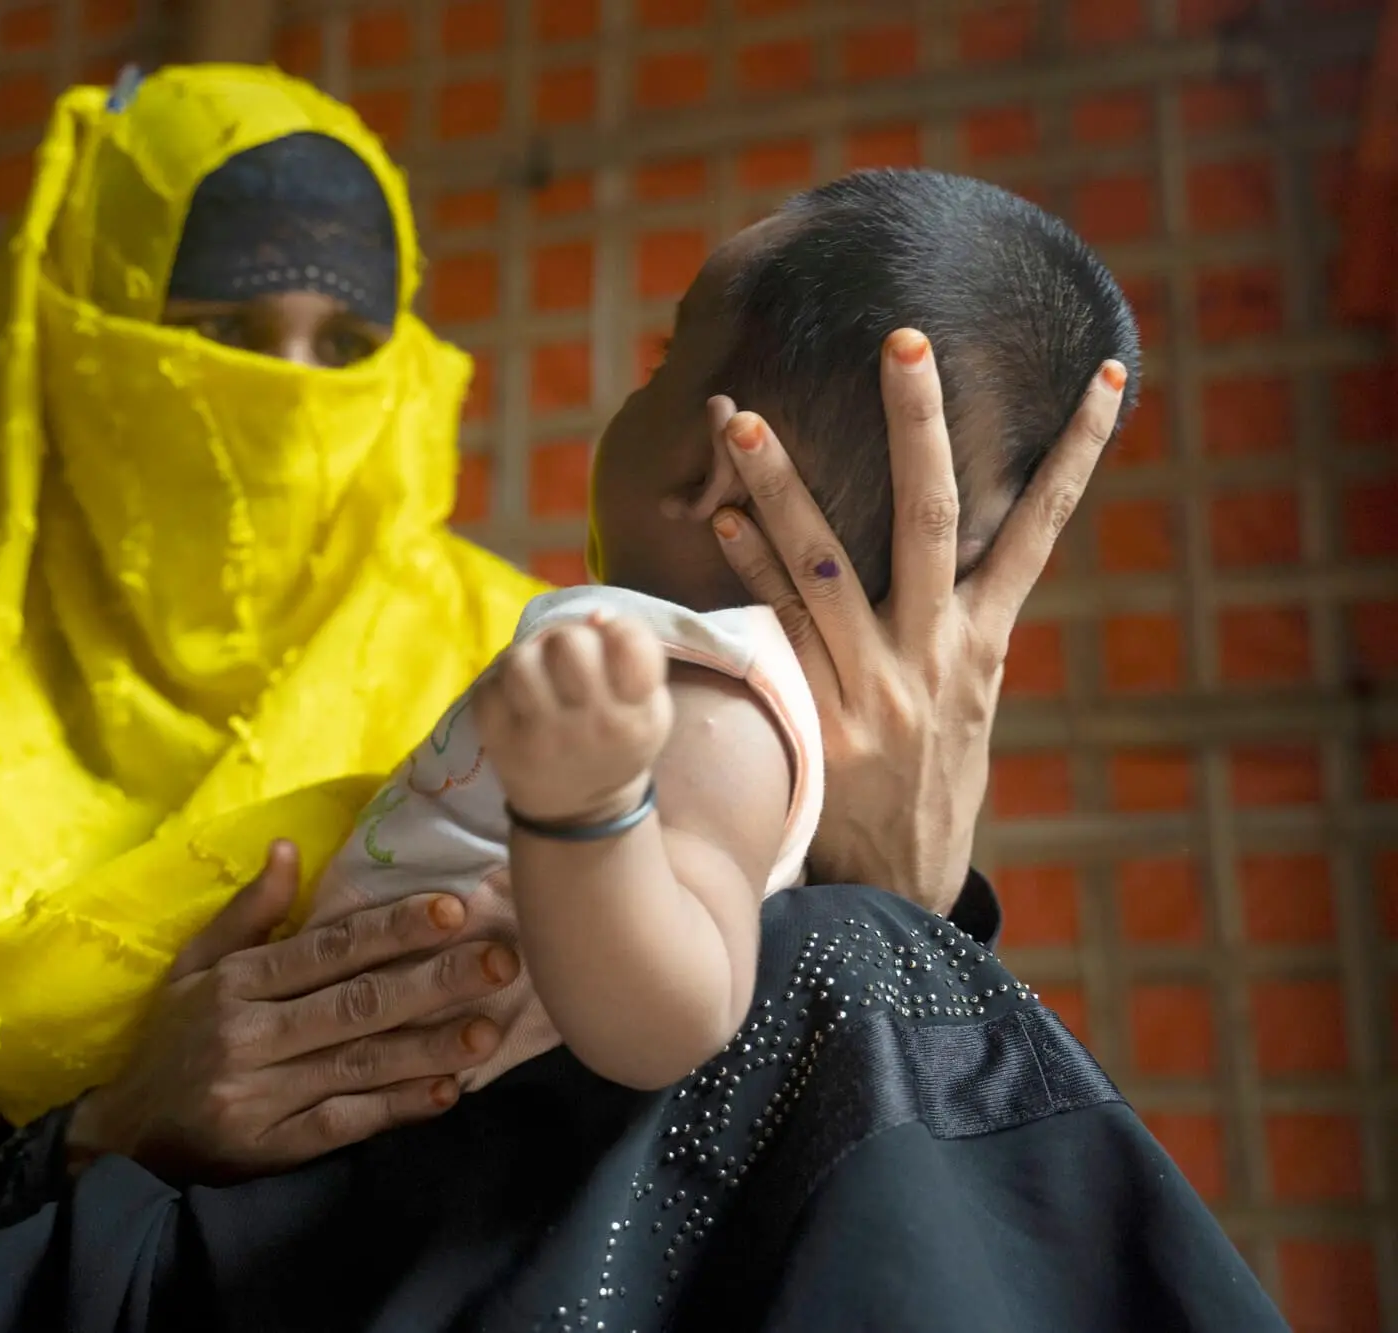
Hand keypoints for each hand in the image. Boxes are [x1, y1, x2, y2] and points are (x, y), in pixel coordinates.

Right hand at [65, 841, 517, 1183]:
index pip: (326, 950)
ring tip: (488, 1028)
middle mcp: (250, 1036)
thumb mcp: (194, 967)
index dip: (391, 929)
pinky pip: (345, 1124)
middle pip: (355, 1004)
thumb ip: (247, 913)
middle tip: (499, 961)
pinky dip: (396, 1108)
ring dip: (429, 1046)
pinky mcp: (273, 1149)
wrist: (127, 1137)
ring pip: (359, 1064)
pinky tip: (444, 1093)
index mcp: (235, 984)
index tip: (451, 910)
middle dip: (433, 981)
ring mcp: (262, 1095)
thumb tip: (287, 849)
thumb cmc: (173, 1041)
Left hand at [473, 613, 671, 824]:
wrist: (578, 811)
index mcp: (635, 713)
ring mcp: (540, 735)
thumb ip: (633, 657)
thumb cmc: (617, 745)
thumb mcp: (648, 708)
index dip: (619, 630)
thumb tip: (596, 614)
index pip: (630, 644)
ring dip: (529, 658)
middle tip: (567, 658)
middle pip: (569, 644)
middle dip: (568, 639)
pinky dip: (498, 685)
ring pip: (521, 661)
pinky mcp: (498, 742)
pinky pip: (487, 688)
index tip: (611, 642)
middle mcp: (589, 724)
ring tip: (537, 673)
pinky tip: (514, 698)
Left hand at [707, 328, 1127, 913]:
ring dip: (782, 484)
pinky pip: (774, 628)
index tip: (1103, 375)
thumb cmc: (931, 783)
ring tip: (743, 418)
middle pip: (933, 519)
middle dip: (920, 426)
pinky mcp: (818, 718)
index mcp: (984, 642)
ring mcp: (874, 686)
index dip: (1076, 453)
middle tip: (903, 340)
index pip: (1043, 528)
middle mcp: (935, 653)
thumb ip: (960, 630)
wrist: (899, 889)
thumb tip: (967, 553)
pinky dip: (747, 569)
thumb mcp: (969, 706)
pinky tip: (717, 516)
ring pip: (826, 565)